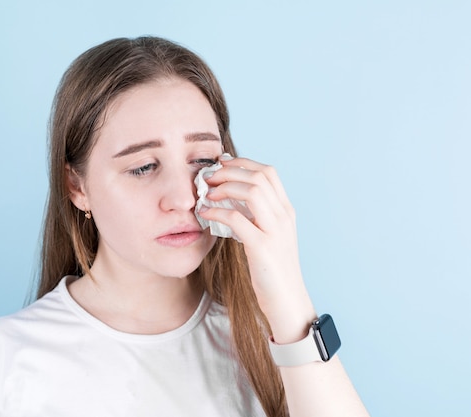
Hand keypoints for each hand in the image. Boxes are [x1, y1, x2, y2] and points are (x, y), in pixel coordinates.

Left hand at [198, 156, 315, 340]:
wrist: (287, 300)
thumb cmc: (272, 270)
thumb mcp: (268, 236)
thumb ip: (255, 216)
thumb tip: (229, 198)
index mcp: (286, 211)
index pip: (268, 172)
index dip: (243, 163)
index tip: (221, 164)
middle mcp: (284, 216)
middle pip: (259, 176)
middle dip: (230, 171)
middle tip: (209, 177)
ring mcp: (275, 230)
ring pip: (252, 191)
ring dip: (225, 187)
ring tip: (206, 193)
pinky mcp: (262, 247)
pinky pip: (237, 218)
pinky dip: (217, 212)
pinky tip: (204, 214)